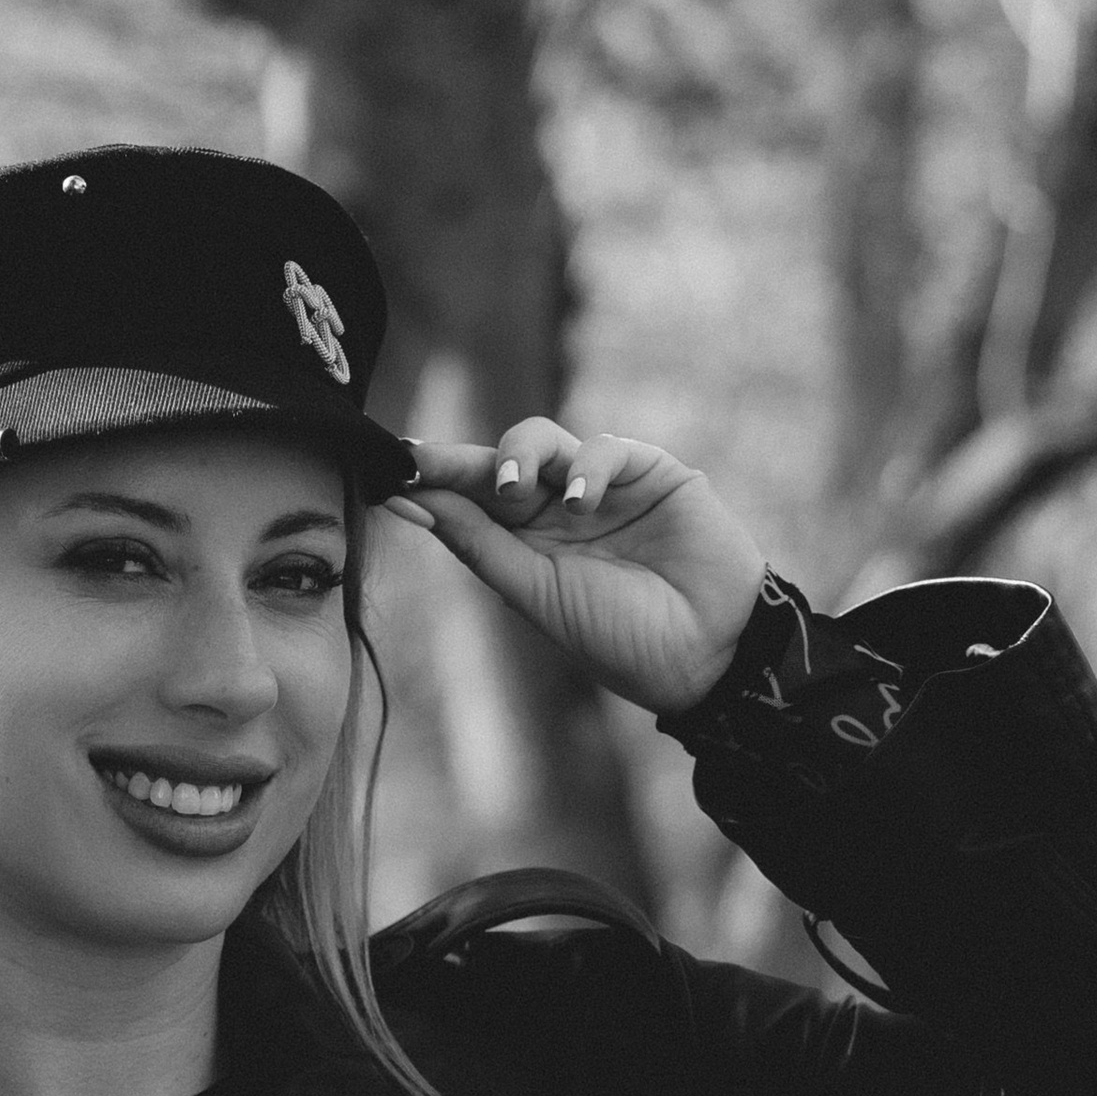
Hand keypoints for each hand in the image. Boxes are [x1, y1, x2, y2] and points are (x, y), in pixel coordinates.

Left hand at [385, 421, 764, 719]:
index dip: (434, 480)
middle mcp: (560, 512)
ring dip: (518, 456)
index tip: (390, 466)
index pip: (472, 500)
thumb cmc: (619, 638)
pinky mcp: (652, 472)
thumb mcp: (535, 593)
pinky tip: (582, 503)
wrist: (706, 654)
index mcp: (528, 546)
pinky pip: (605, 448)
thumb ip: (479, 544)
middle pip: (500, 462)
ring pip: (544, 440)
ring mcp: (605, 489)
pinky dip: (586, 467)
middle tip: (427, 463)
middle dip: (463, 460)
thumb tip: (414, 503)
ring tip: (516, 492)